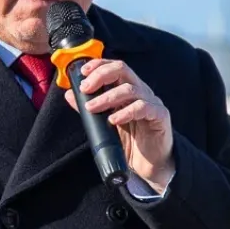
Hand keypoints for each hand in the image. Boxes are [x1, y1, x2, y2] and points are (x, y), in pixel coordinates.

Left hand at [64, 58, 174, 192]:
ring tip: (92, 107)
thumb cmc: (130, 140)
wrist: (149, 164)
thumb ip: (90, 107)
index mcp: (128, 88)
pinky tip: (113, 120)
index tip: (82, 72)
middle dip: (101, 76)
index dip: (99, 64)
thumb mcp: (105, 122)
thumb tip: (69, 94)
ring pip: (130, 89)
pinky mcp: (160, 115)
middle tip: (85, 88)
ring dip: (107, 97)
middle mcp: (141, 90)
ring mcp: (152, 101)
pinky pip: (143, 108)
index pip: (114, 67)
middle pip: (122, 70)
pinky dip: (126, 112)